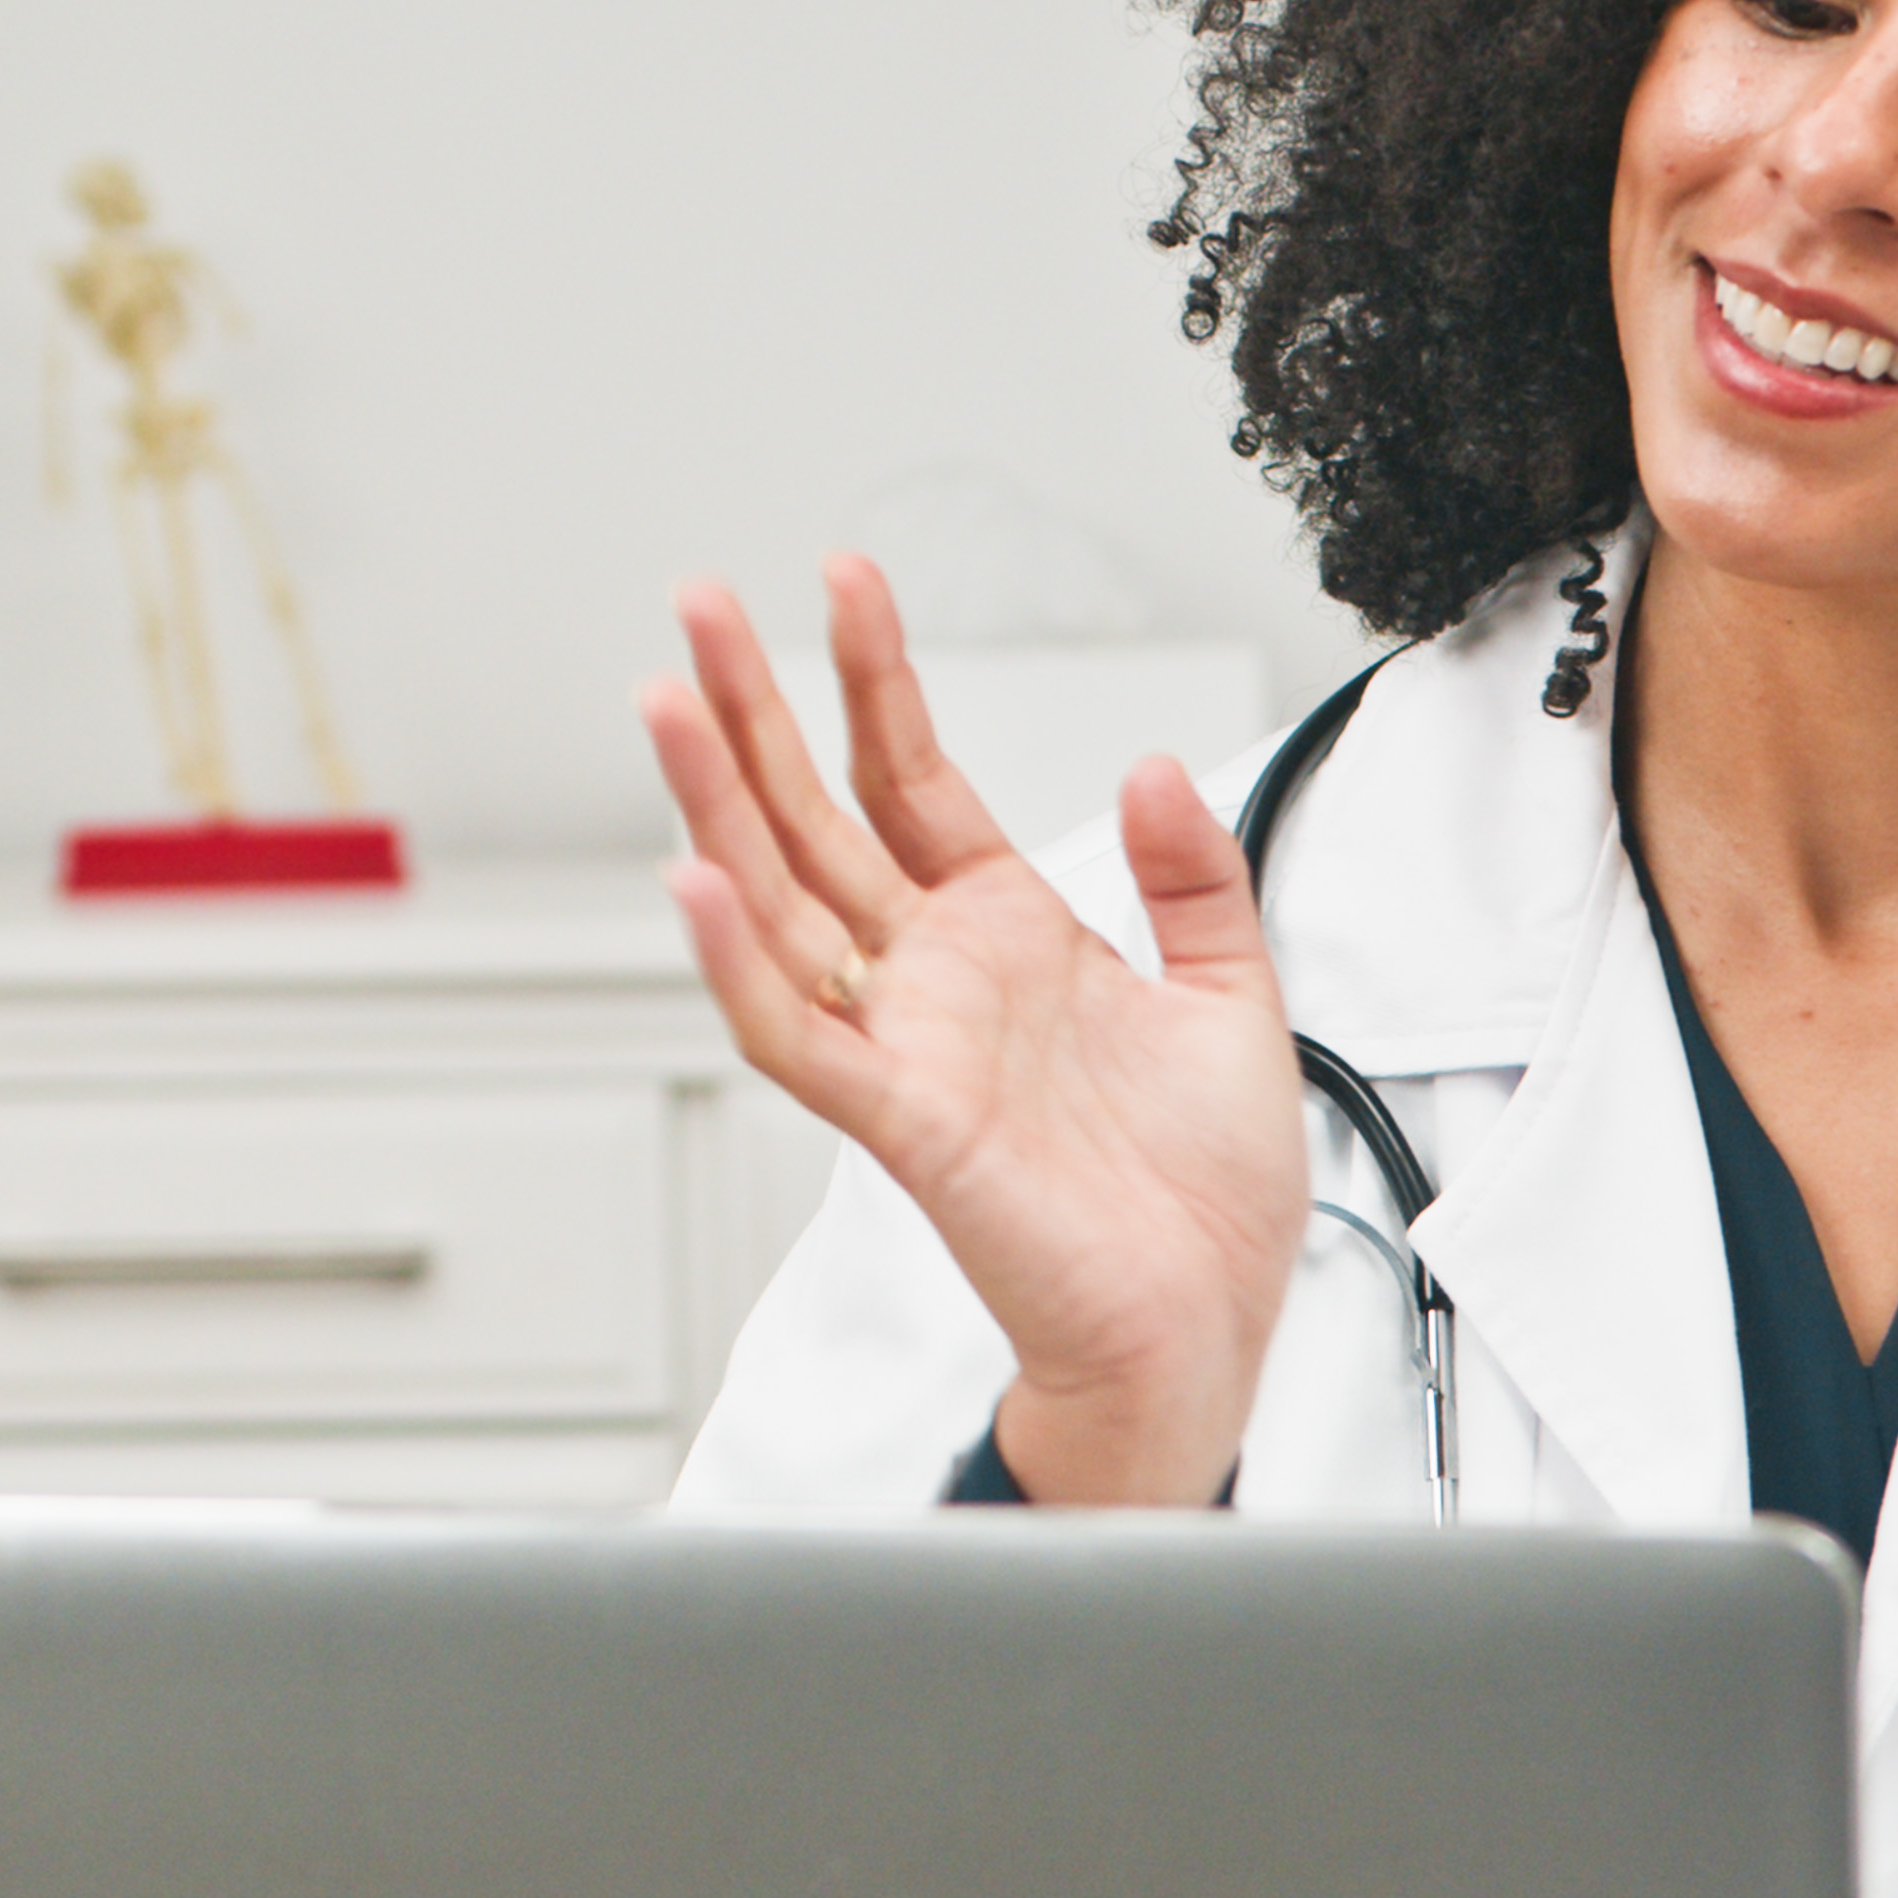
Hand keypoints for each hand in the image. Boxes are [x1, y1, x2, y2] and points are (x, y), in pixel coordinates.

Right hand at [638, 555, 1311, 1504]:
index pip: (908, 777)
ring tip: (668, 706)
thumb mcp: (1229, 992)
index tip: (844, 580)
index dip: (872, 679)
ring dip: (716, 808)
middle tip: (697, 608)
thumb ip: (1189, 875)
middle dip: (753, 712)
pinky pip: (800, 1036)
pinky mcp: (905, 1122)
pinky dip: (740, 964)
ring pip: (779, 906)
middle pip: (813, 819)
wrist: (1207, 1317)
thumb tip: (1152, 764)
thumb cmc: (1204, 1190)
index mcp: (1003, 935)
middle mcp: (935, 980)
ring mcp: (907, 1046)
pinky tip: (695, 881)